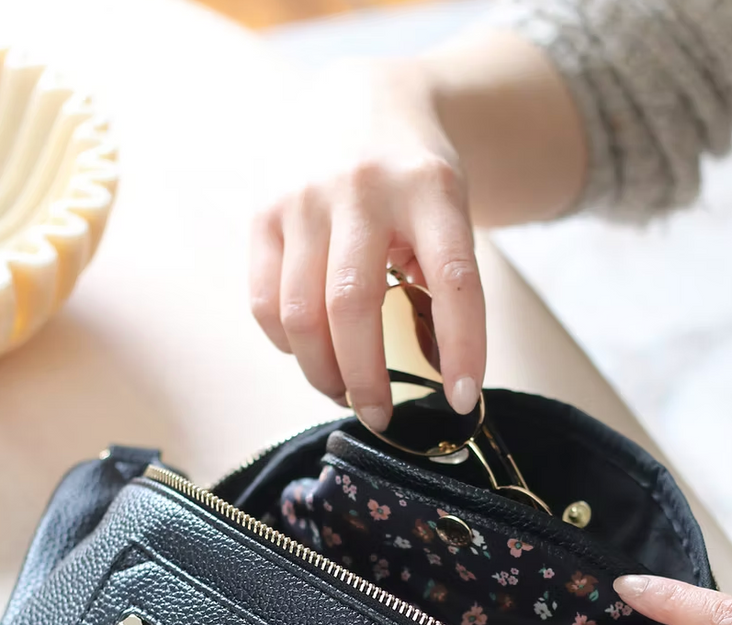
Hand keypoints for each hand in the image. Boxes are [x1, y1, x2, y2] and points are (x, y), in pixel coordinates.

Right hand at [249, 58, 484, 431]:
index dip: (463, 347)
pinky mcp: (262, 211)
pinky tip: (309, 351)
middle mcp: (362, 188)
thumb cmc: (413, 175)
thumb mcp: (449, 209)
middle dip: (367, 380)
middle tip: (380, 417)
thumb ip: (442, 277)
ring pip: (300, 313)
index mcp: (431, 189)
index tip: (464, 399)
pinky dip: (287, 343)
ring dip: (322, 371)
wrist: (360, 96)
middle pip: (354, 307)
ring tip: (344, 392)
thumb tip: (436, 372)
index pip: (454, 281)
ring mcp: (303, 198)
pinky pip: (264, 300)